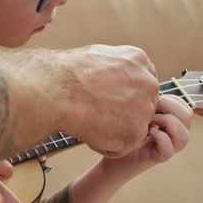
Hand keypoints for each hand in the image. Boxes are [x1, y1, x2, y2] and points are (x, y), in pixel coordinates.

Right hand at [51, 44, 158, 158]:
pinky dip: (104, 145)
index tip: (106, 98)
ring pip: (132, 127)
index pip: (141, 83)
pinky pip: (121, 147)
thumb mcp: (95, 56)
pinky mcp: (135, 133)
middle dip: (122, 113)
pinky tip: (88, 130)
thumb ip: (115, 67)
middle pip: (141, 106)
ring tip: (88, 119)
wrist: (55, 92)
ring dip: (112, 129)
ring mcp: (145, 109)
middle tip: (95, 110)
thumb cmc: (64, 74)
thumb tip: (113, 75)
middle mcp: (148, 83)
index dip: (123, 94)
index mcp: (137, 60)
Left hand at [97, 94, 193, 178]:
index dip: (171, 100)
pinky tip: (146, 133)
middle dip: (171, 108)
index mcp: (170, 119)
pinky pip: (169, 150)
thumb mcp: (133, 109)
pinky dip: (160, 139)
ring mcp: (166, 146)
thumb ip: (144, 99)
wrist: (109, 154)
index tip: (150, 99)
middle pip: (188, 117)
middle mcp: (172, 133)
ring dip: (167, 124)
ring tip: (149, 122)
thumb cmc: (119, 129)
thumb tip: (149, 84)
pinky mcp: (156, 158)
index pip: (184, 105)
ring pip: (184, 136)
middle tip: (150, 109)